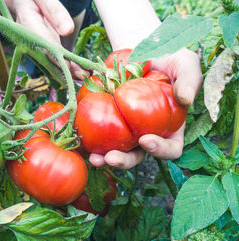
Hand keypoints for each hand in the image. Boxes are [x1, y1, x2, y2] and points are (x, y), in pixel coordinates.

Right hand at [0, 0, 85, 78]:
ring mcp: (36, 46)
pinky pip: (55, 58)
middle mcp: (29, 39)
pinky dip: (68, 66)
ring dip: (68, 71)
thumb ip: (54, 11)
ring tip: (86, 77)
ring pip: (52, 62)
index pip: (43, 43)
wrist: (22, 2)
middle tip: (82, 76)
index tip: (67, 66)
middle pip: (48, 58)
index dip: (55, 56)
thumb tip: (68, 30)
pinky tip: (81, 72)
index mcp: (27, 23)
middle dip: (65, 69)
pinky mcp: (44, 48)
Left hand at [89, 48, 202, 168]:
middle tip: (110, 158)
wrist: (141, 48)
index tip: (146, 139)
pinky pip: (98, 133)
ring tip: (94, 158)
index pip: (170, 148)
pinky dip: (90, 139)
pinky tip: (81, 138)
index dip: (160, 150)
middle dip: (124, 160)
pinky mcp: (108, 119)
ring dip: (104, 157)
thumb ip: (190, 80)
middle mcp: (147, 132)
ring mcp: (126, 128)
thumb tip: (186, 100)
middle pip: (137, 155)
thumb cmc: (169, 57)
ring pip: (116, 149)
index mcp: (170, 127)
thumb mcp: (185, 64)